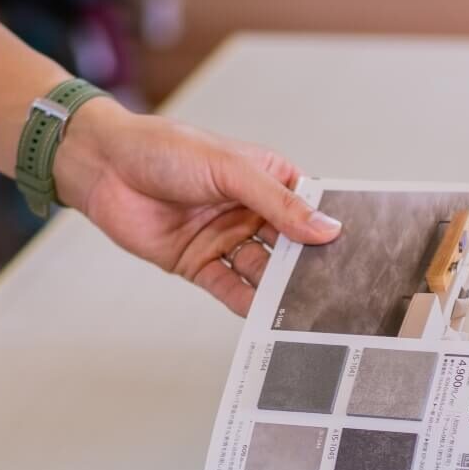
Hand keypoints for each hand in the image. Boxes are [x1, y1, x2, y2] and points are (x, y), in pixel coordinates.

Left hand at [53, 97, 341, 315]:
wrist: (104, 167)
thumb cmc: (165, 150)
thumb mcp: (229, 169)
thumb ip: (278, 202)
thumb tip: (327, 229)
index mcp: (267, 178)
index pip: (310, 209)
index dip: (333, 230)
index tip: (364, 255)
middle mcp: (250, 210)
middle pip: (291, 247)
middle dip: (312, 268)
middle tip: (343, 294)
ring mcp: (225, 238)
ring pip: (263, 271)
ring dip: (283, 291)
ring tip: (310, 313)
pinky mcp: (198, 263)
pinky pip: (230, 287)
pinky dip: (248, 304)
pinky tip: (268, 319)